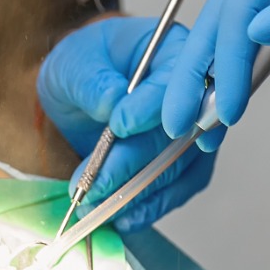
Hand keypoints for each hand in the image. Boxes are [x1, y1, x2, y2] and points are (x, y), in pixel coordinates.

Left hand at [38, 16, 217, 231]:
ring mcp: (193, 128)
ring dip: (140, 191)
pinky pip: (181, 186)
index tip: (119, 125)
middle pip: (177, 132)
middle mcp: (194, 91)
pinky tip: (125, 216)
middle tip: (96, 183)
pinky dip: (154, 205)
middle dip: (133, 162)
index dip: (148, 107)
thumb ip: (92, 81)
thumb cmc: (83, 64)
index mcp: (174, 52)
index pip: (173, 81)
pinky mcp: (185, 159)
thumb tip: (113, 102)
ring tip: (100, 207)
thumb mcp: (75, 63)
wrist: (81, 87)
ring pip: (180, 165)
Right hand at [163, 0, 269, 144]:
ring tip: (195, 123)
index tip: (226, 111)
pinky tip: (217, 97)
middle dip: (197, 74)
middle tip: (178, 124)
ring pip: (221, 21)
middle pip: (219, 13)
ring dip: (206, 74)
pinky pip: (238, 22)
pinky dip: (228, 62)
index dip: (229, 63)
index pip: (242, 5)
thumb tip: (258, 31)